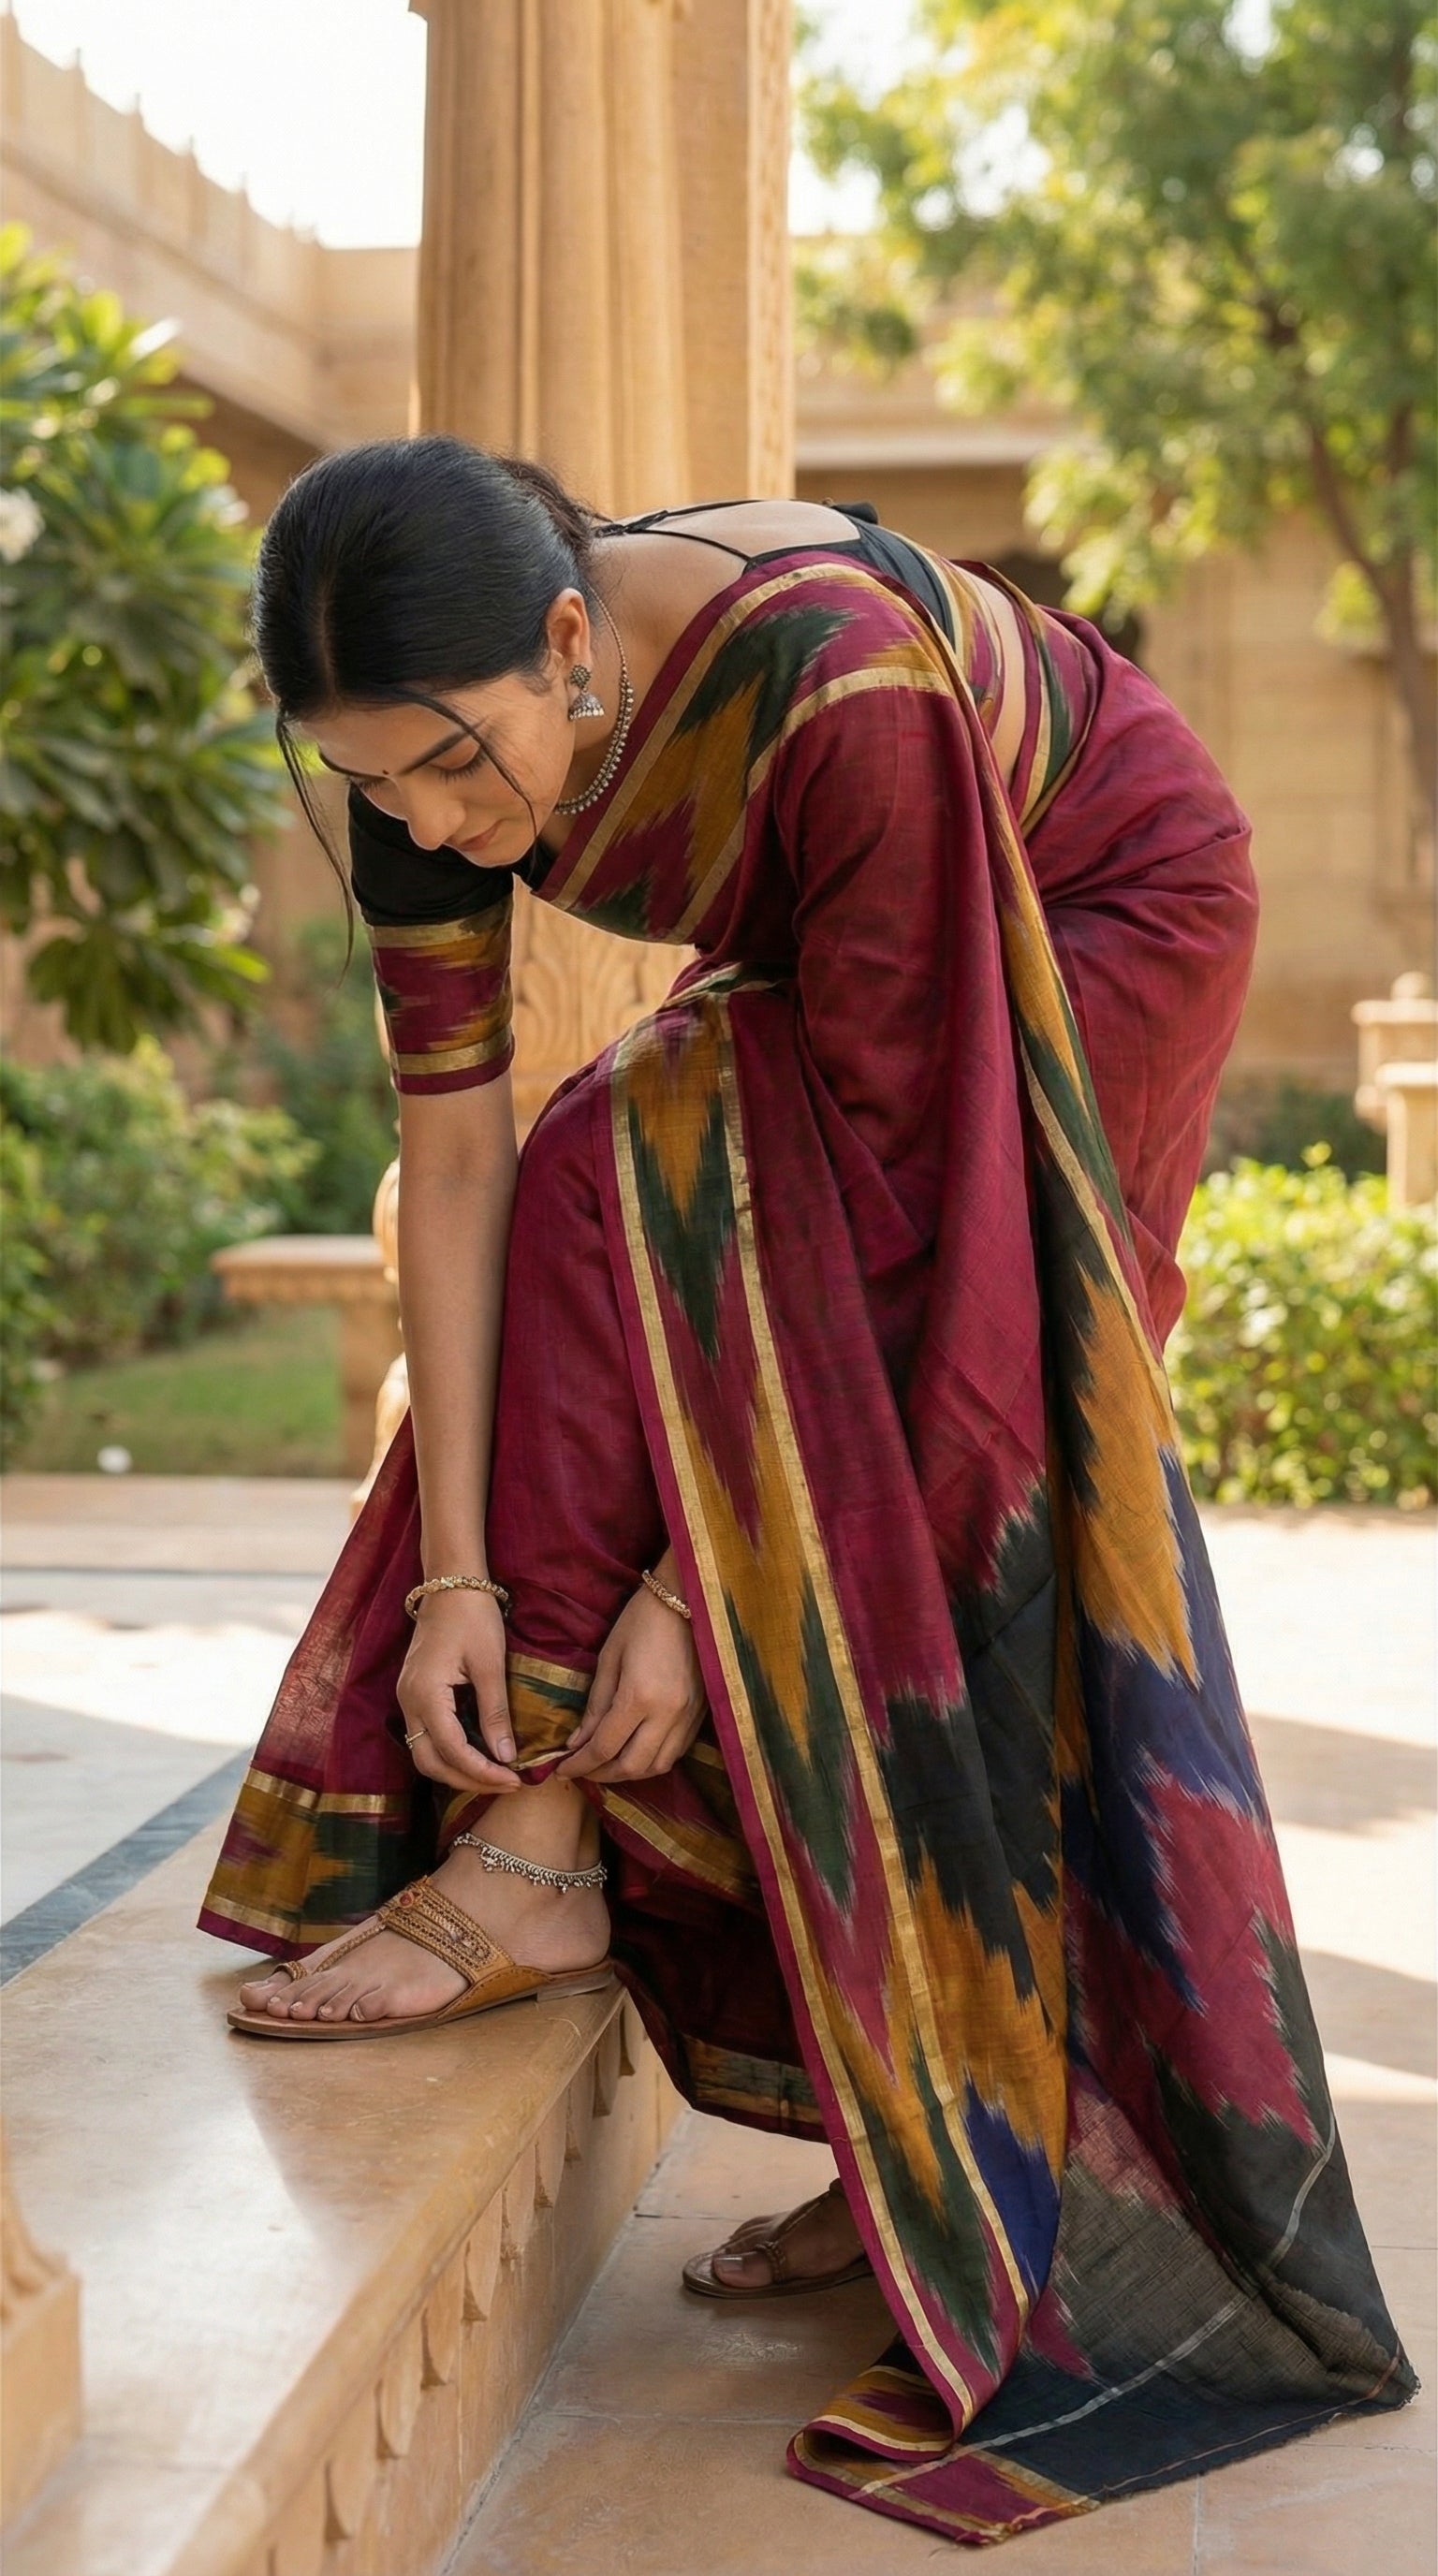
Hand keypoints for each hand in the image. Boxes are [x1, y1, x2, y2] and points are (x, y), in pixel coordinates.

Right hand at [397, 1589, 520, 1793]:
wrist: (451, 1583)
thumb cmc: (474, 1616)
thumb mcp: (491, 1664)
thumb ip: (495, 1713)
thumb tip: (506, 1757)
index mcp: (425, 1694)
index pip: (452, 1751)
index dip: (483, 1772)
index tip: (514, 1780)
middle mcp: (408, 1702)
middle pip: (430, 1762)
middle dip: (467, 1779)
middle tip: (506, 1784)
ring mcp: (407, 1698)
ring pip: (425, 1753)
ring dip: (457, 1769)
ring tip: (495, 1774)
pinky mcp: (414, 1694)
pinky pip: (427, 1735)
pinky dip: (451, 1752)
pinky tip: (479, 1753)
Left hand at [557, 1580, 705, 1783]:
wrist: (687, 1600)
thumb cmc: (641, 1621)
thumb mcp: (609, 1658)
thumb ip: (595, 1705)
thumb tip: (577, 1742)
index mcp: (639, 1697)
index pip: (604, 1747)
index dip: (579, 1765)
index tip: (561, 1771)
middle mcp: (667, 1714)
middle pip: (632, 1766)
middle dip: (603, 1774)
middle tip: (582, 1769)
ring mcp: (688, 1716)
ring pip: (658, 1765)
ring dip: (630, 1772)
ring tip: (608, 1763)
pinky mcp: (701, 1714)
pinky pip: (676, 1751)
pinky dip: (653, 1759)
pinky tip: (637, 1750)